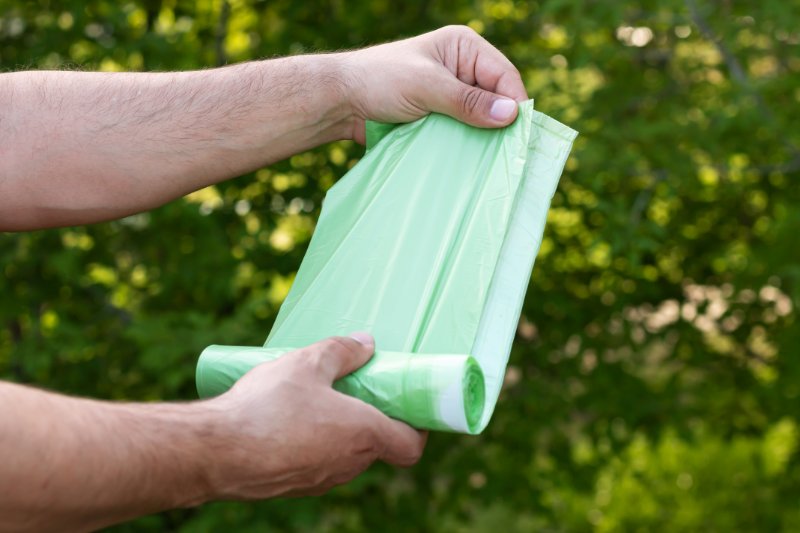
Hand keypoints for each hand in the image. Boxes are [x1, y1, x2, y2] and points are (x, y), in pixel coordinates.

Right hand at [202, 333, 426, 498]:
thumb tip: (366, 343)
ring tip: (317, 398)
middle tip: (356, 388)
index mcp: (362, 435)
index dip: (418, 427)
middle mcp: (347, 465)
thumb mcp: (307, 363)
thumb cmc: (266, 407)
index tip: (409, 405)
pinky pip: (317, 463)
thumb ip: (341, 351)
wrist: (214, 452)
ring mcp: (320, 480)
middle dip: (372, 418)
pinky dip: (315, 443)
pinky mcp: (294, 487)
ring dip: (341, 430)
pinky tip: (289, 419)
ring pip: (345, 455)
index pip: (411, 446)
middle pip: (377, 446)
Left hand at [340, 25, 528, 142]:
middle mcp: (462, 68)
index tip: (518, 135)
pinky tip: (470, 161)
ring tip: (489, 160)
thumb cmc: (380, 81)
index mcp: (464, 47)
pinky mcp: (440, 117)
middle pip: (496, 99)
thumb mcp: (426, 87)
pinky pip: (463, 132)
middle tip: (506, 154)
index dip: (514, 104)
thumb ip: (467, 101)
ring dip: (482, 138)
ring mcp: (451, 95)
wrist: (341, 102)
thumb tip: (510, 114)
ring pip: (481, 119)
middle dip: (499, 123)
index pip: (504, 75)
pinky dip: (466, 145)